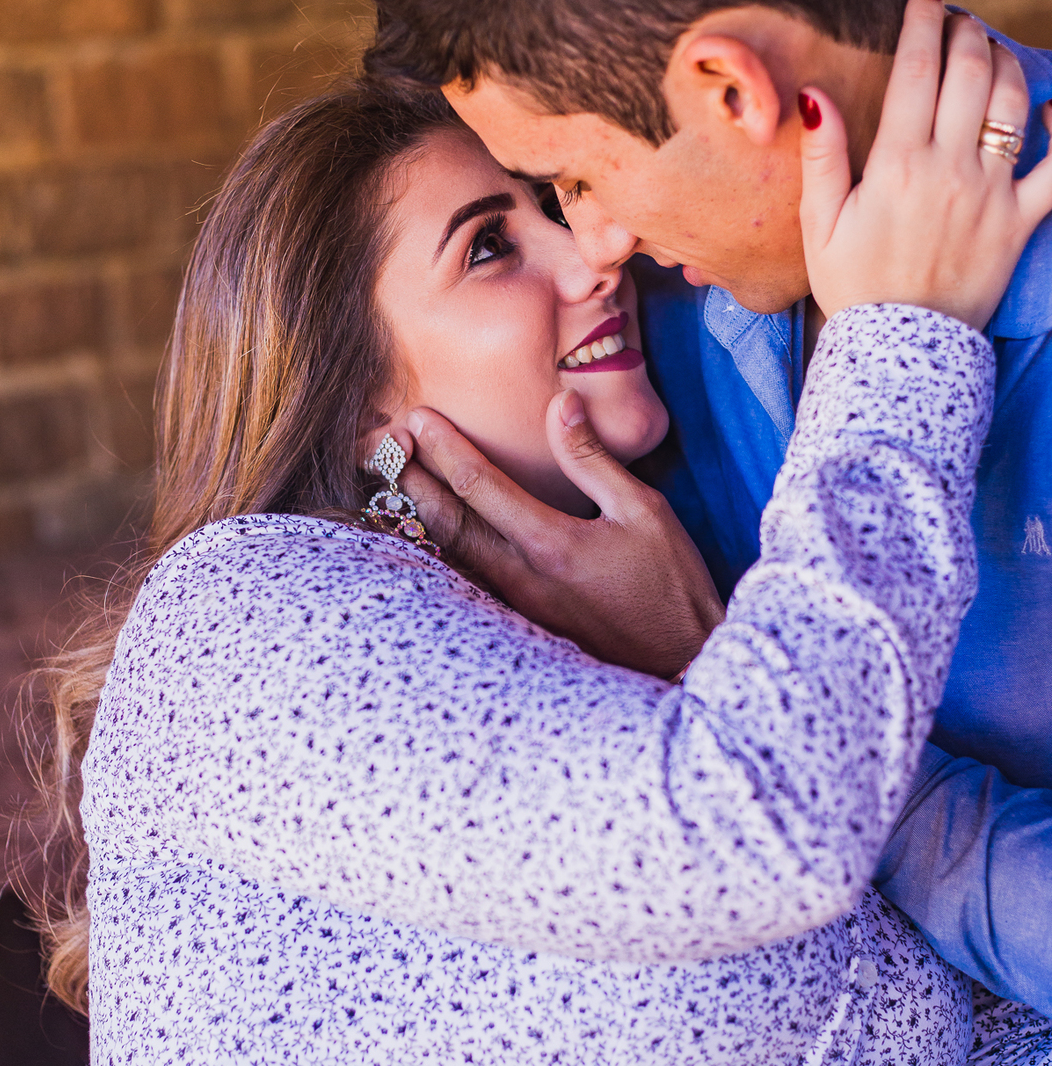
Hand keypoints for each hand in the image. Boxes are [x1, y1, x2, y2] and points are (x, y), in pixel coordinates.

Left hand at [403, 390, 724, 679]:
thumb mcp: (644, 511)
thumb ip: (592, 459)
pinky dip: (438, 550)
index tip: (418, 417)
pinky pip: (464, 581)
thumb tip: (559, 404)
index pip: (479, 486)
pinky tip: (426, 534)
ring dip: (417, 514)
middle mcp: (520, 578)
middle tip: (381, 445)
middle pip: (446, 522)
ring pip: (449, 555)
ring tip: (391, 481)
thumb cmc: (670, 586)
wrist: (683, 661)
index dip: (444, 448)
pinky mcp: (520, 625)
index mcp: (550, 543)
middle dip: (410, 479)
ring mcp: (515, 607)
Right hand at [801, 0, 1051, 329]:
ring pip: (1013, 104)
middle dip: (966, 34)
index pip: (916, 70)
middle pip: (969, 74)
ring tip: (990, 53)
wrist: (897, 350)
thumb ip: (823, 156)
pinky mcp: (1020, 221)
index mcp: (897, 164)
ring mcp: (991, 193)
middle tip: (957, 22)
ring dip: (1005, 64)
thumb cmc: (853, 286)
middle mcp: (950, 168)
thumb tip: (813, 95)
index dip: (922, 21)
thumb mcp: (820, 225)